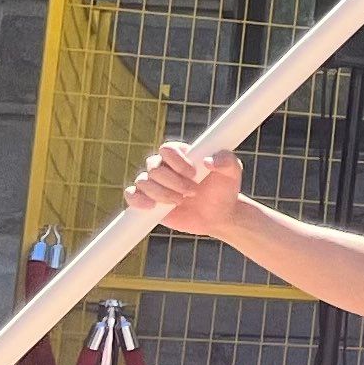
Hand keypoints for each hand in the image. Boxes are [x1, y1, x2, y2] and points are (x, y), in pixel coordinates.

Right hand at [125, 143, 245, 236]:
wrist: (219, 215)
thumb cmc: (225, 190)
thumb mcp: (232, 172)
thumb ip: (226, 160)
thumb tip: (208, 160)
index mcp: (181, 154)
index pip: (166, 149)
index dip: (177, 162)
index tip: (193, 174)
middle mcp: (164, 166)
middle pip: (153, 167)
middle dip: (173, 182)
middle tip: (192, 192)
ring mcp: (154, 183)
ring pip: (143, 182)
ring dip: (162, 193)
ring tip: (180, 201)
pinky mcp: (148, 200)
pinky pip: (131, 195)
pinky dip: (137, 200)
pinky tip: (152, 206)